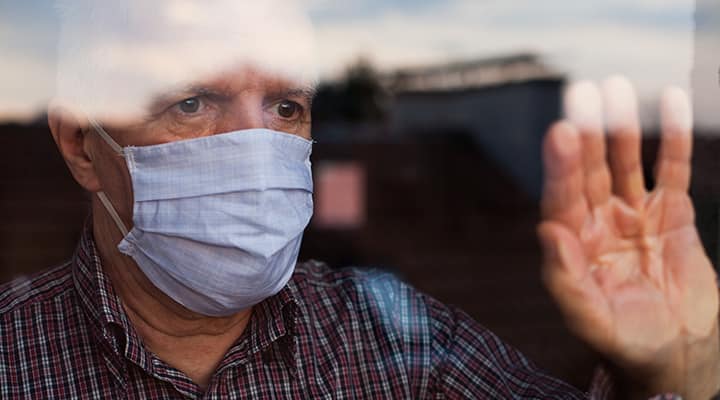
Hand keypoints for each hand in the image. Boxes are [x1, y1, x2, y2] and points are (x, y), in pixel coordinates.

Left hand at [538, 77, 719, 398]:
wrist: (675, 352)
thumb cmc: (623, 340)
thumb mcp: (589, 318)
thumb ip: (565, 277)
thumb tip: (546, 230)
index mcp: (573, 244)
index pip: (562, 196)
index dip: (561, 165)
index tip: (561, 132)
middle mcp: (598, 222)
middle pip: (589, 169)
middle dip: (587, 132)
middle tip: (582, 92)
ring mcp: (634, 214)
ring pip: (625, 162)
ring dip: (621, 126)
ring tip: (616, 86)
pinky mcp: (672, 214)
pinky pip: (672, 170)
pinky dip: (673, 138)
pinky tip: (670, 101)